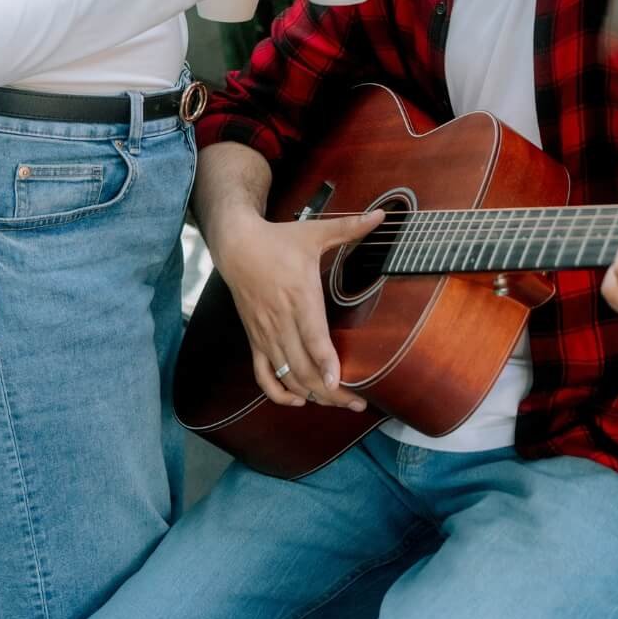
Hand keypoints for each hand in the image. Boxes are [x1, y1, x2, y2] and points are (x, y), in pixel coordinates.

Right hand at [205, 203, 385, 409]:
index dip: (324, 362)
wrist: (236, 245)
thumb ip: (349, 227)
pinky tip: (299, 400)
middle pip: (303, 365)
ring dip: (312, 395)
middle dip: (330, 390)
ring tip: (338, 403)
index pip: (312, 336)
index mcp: (299, 295)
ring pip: (287, 375)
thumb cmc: (279, 240)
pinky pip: (264, 375)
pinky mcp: (255, 339)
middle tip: (356, 403)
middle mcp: (281, 320)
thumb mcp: (315, 232)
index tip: (338, 382)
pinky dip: (279, 393)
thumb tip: (381, 215)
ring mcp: (266, 333)